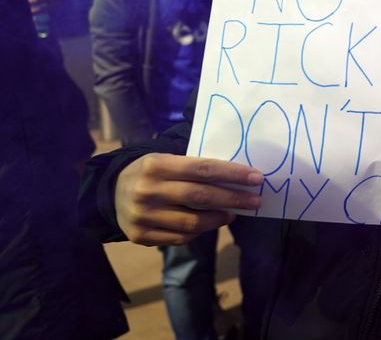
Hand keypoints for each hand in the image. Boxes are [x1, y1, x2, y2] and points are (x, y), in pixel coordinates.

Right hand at [114, 153, 262, 245]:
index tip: (256, 178)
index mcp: (156, 165)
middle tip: (255, 200)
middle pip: (201, 196)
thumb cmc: (149, 172)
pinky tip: (211, 223)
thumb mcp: (165, 159)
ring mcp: (142, 216)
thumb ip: (194, 166)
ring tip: (234, 213)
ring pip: (192, 222)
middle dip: (234, 198)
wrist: (109, 193)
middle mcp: (148, 190)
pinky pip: (180, 237)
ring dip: (219, 218)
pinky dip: (200, 231)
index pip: (203, 169)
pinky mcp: (140, 236)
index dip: (232, 174)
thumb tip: (236, 175)